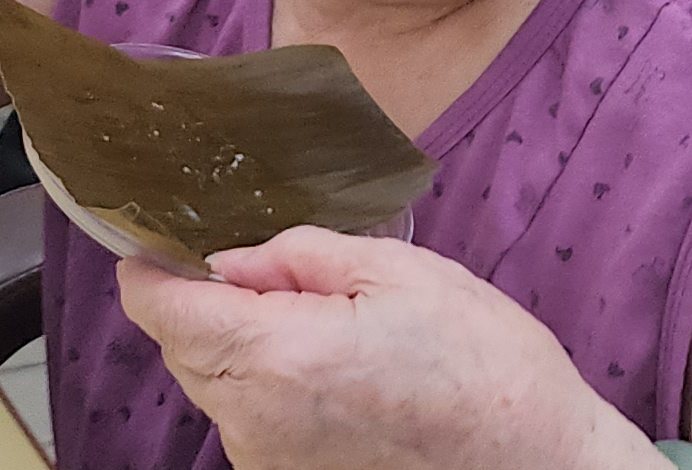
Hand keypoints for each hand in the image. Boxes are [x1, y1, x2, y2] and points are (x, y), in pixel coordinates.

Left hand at [117, 228, 666, 469]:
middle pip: (183, 351)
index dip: (151, 269)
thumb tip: (232, 258)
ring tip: (330, 334)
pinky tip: (341, 382)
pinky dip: (274, 394)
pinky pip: (253, 426)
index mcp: (277, 355)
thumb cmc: (486, 367)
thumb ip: (300, 256)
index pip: (160, 310)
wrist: (540, 466)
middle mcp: (255, 423)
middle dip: (210, 307)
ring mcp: (270, 465)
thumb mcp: (402, 273)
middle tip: (280, 279)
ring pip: (217, 390)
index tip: (158, 243)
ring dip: (245, 353)